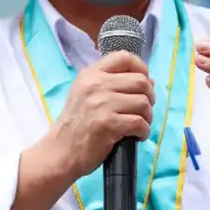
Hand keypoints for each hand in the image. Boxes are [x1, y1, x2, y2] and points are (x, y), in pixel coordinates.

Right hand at [49, 51, 154, 178]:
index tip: (144, 82)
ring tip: (140, 124)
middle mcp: (95, 85)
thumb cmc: (75, 125)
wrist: (60, 151)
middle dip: (149, 97)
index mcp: (90, 74)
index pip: (124, 57)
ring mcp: (102, 104)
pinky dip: (144, 131)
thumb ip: (110, 83)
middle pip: (140, 81)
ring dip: (148, 116)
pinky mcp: (108, 124)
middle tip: (144, 109)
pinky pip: (139, 122)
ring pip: (143, 102)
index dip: (141, 68)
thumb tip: (147, 81)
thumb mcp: (85, 94)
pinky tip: (137, 135)